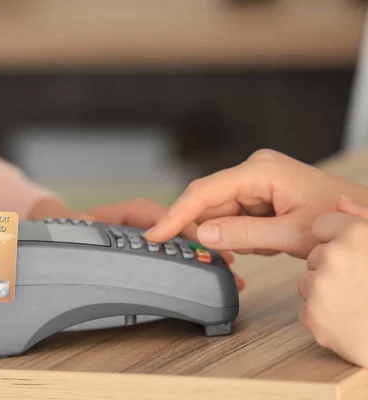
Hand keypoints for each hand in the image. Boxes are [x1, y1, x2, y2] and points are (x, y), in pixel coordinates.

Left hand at [27, 196, 243, 290]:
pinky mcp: (152, 255)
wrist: (64, 241)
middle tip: (227, 263)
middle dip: (203, 245)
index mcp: (125, 214)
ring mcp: (149, 240)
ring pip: (182, 246)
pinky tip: (213, 279)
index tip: (198, 240)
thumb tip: (82, 219)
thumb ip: (78, 226)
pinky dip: (196, 267)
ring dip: (205, 258)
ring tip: (230, 276)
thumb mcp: (70, 230)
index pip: (154, 214)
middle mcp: (141, 224)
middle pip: (177, 230)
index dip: (177, 225)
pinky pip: (178, 259)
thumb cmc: (69, 233)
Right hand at [144, 149, 367, 258]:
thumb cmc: (337, 221)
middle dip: (209, 230)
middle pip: (208, 202)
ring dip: (231, 236)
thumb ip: (243, 234)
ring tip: (266, 246)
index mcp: (260, 171)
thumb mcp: (290, 234)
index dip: (176, 214)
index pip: (205, 191)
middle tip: (221, 253)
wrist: (361, 219)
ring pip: (219, 212)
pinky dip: (242, 234)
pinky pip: (234, 215)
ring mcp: (255, 180)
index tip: (156, 234)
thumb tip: (201, 234)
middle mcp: (253, 170)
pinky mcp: (258, 192)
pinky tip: (267, 240)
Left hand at [297, 196, 367, 366]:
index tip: (354, 256)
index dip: (335, 240)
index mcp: (357, 234)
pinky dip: (324, 320)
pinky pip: (307, 312)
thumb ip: (363, 219)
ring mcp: (322, 286)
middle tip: (362, 285)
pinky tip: (349, 323)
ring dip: (325, 295)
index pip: (321, 225)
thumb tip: (340, 202)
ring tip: (357, 305)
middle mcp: (335, 256)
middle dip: (331, 270)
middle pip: (314, 257)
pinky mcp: (313, 316)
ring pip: (307, 284)